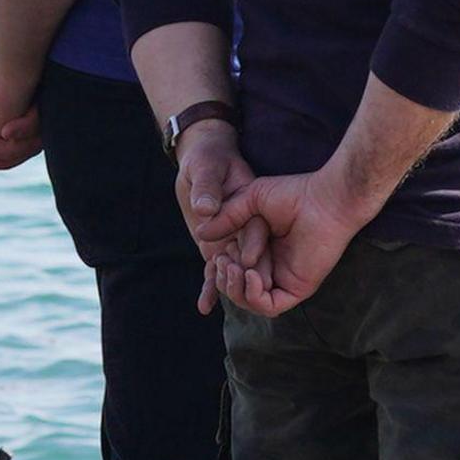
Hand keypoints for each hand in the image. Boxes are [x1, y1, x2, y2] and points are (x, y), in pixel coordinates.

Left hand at [171, 119, 257, 312]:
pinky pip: (215, 270)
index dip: (253, 245)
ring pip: (236, 269)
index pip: (256, 232)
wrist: (204, 153)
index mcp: (251, 209)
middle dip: (247, 273)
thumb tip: (204, 207)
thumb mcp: (207, 164)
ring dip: (228, 286)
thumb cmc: (209, 154)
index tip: (247, 258)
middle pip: (253, 256)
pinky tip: (203, 307)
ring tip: (213, 301)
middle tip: (236, 281)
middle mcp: (246, 228)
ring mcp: (233, 239)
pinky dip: (210, 287)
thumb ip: (207, 186)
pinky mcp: (217, 246)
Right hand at [199, 167, 375, 317]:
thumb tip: (200, 236)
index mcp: (259, 249)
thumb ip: (227, 218)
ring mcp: (283, 280)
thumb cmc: (293, 194)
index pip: (229, 270)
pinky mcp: (297, 289)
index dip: (216, 269)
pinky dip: (253, 296)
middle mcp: (270, 267)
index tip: (215, 254)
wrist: (324, 199)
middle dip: (224, 278)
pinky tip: (253, 274)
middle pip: (235, 287)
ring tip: (236, 266)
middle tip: (226, 260)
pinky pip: (269, 307)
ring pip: (248, 300)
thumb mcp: (250, 200)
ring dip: (234, 287)